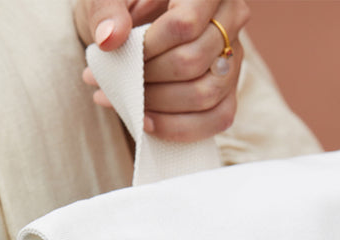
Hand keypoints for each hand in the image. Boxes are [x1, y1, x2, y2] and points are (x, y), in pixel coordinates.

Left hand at [75, 0, 250, 141]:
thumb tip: (109, 39)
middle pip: (194, 62)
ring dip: (160, 106)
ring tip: (125, 100)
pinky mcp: (230, 89)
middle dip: (149, 79)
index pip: (184, 25)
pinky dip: (178, 128)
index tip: (117, 56)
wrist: (134, 21)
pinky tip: (146, 122)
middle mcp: (231, 18)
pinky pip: (217, 119)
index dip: (149, 49)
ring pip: (206, 94)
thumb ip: (105, 12)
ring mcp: (234, 57)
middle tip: (116, 81)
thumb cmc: (123, 6)